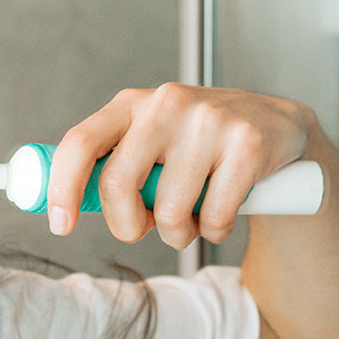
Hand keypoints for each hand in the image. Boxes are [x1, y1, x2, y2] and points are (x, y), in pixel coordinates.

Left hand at [46, 82, 314, 248]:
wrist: (277, 126)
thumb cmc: (197, 144)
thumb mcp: (149, 140)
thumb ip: (111, 165)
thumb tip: (62, 208)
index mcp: (130, 104)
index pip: (80, 143)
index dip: (62, 189)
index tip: (61, 226)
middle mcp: (165, 104)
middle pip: (117, 184)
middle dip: (126, 225)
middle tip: (142, 228)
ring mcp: (208, 121)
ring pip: (169, 211)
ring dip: (176, 235)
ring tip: (191, 217)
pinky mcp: (247, 144)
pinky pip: (214, 217)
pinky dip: (214, 231)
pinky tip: (222, 213)